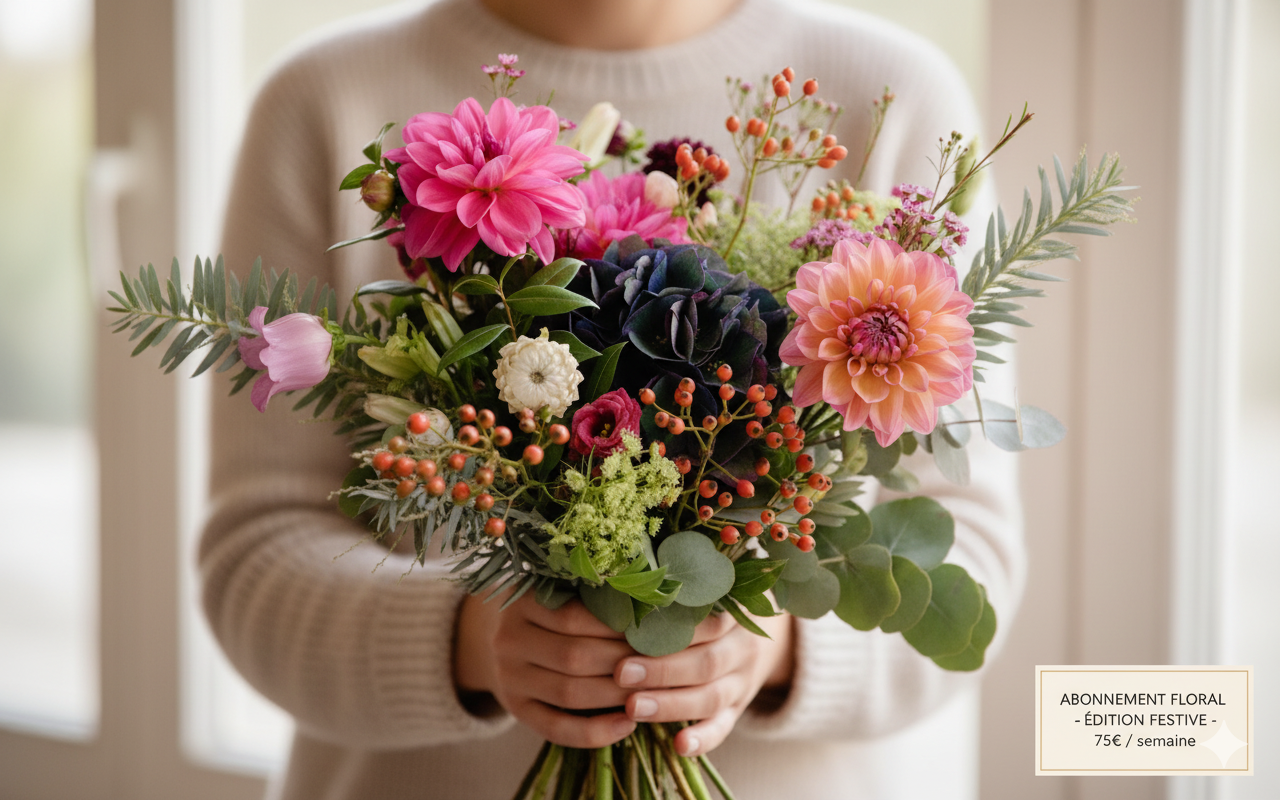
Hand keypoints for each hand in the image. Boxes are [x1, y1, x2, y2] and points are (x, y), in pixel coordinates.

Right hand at [454, 591, 637, 747]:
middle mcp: (509, 641)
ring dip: (615, 697)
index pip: (575, 616)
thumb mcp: (561, 594)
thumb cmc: (549, 612)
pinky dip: (595, 732)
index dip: (618, 627)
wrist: (501, 639)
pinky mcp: (515, 710)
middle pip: (574, 656)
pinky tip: (627, 726)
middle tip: (662, 665)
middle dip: (623, 663)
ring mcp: (509, 679)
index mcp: (522, 603)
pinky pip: (556, 729)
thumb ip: (595, 599)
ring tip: (651, 694)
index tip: (655, 631)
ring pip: (569, 693)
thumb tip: (654, 610)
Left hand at [614, 610, 793, 756]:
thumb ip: (677, 596)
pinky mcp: (736, 711)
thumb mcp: (707, 596)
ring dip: (671, 705)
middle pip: (706, 663)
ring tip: (633, 708)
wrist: (758, 639)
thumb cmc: (712, 611)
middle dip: (662, 670)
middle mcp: (741, 649)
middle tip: (621, 673)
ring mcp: (741, 683)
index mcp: (733, 614)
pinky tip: (679, 746)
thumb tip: (621, 585)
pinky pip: (723, 728)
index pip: (707, 622)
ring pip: (711, 697)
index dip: (671, 629)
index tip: (629, 631)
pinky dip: (704, 739)